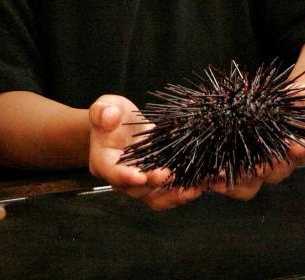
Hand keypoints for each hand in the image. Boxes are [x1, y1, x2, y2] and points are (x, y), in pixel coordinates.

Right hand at [87, 95, 201, 210]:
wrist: (120, 126)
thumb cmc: (111, 115)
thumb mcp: (105, 106)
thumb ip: (103, 111)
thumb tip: (108, 116)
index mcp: (104, 162)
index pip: (113, 173)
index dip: (125, 177)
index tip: (140, 176)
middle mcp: (122, 179)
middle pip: (137, 190)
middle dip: (154, 184)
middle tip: (169, 174)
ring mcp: (141, 183)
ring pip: (156, 198)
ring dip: (175, 195)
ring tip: (194, 187)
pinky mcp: (158, 181)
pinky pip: (170, 192)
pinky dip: (185, 189)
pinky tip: (202, 181)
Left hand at [210, 85, 304, 201]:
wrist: (272, 108)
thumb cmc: (287, 102)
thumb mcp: (302, 96)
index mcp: (298, 148)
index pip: (301, 154)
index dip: (296, 152)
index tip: (291, 146)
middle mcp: (279, 164)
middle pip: (271, 175)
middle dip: (257, 173)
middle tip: (246, 168)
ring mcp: (257, 169)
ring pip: (248, 186)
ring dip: (232, 184)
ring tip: (216, 179)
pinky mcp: (236, 168)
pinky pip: (228, 181)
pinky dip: (216, 181)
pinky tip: (204, 178)